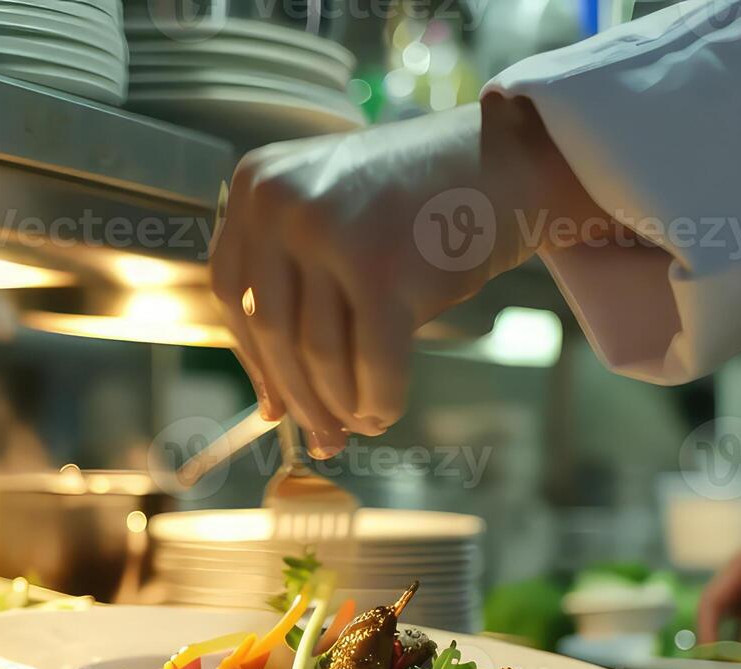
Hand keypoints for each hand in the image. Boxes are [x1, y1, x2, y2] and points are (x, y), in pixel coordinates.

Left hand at [208, 96, 599, 456]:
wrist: (507, 159)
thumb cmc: (419, 200)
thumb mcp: (331, 211)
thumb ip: (295, 281)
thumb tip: (277, 402)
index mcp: (258, 185)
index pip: (232, 291)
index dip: (251, 357)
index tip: (272, 404)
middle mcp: (282, 203)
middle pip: (272, 328)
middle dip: (300, 396)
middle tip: (321, 437)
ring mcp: (331, 232)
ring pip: (319, 352)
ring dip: (339, 404)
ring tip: (358, 426)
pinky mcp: (382, 270)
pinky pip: (371, 362)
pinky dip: (379, 398)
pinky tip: (385, 413)